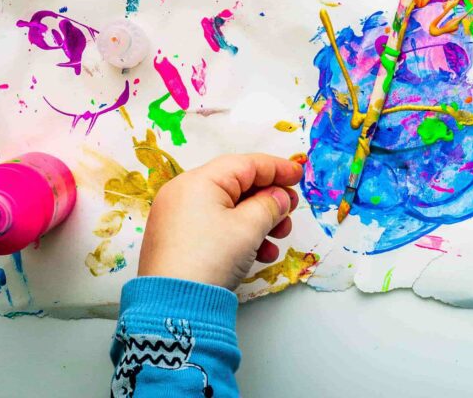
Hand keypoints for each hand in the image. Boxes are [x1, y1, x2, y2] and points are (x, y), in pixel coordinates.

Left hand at [138, 154, 302, 289]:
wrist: (173, 307)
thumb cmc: (210, 259)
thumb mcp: (249, 228)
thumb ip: (270, 204)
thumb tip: (280, 197)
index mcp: (198, 181)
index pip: (245, 164)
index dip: (276, 168)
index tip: (298, 175)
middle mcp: (184, 194)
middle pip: (237, 186)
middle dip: (269, 200)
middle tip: (290, 212)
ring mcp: (179, 218)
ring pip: (229, 209)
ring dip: (259, 221)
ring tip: (278, 238)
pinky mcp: (179, 240)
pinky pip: (216, 226)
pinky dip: (240, 234)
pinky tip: (260, 253)